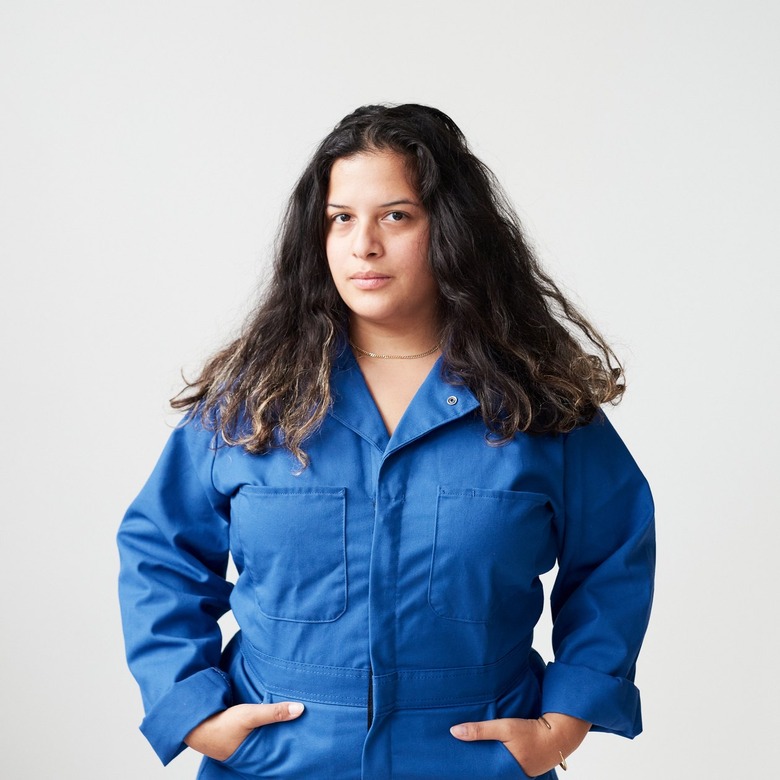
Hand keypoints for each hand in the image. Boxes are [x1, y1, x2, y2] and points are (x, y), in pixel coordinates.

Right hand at [184, 702, 304, 760]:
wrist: (194, 722)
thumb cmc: (221, 724)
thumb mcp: (250, 715)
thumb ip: (273, 712)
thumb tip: (301, 709)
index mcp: (256, 755)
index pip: (280, 754)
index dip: (293, 748)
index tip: (310, 741)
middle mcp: (251, 753)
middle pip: (274, 745)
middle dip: (287, 739)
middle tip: (306, 731)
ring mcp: (244, 745)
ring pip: (266, 738)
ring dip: (275, 731)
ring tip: (294, 724)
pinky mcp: (239, 735)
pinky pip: (257, 732)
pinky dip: (265, 727)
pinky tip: (272, 719)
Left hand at [450, 712, 589, 776]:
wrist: (559, 736)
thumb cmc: (531, 732)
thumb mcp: (504, 727)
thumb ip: (480, 730)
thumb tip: (454, 731)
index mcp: (504, 772)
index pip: (481, 775)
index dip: (469, 770)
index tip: (455, 765)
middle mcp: (510, 778)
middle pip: (488, 773)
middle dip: (476, 767)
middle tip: (459, 762)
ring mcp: (517, 776)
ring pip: (496, 772)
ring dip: (486, 765)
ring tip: (471, 757)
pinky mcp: (522, 771)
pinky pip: (504, 769)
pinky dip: (497, 763)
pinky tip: (489, 755)